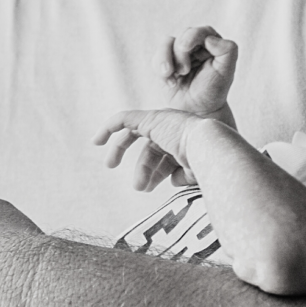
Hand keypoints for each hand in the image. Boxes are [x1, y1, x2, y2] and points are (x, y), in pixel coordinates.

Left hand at [93, 108, 212, 191]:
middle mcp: (172, 130)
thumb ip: (182, 175)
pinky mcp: (150, 118)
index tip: (147, 188)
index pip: (164, 158)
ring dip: (119, 150)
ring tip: (110, 166)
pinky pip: (124, 119)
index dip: (154, 174)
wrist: (208, 149)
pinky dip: (109, 127)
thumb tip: (172, 181)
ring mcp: (161, 122)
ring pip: (133, 134)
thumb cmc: (207, 164)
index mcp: (184, 143)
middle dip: (141, 167)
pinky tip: (97, 141)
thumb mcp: (194, 173)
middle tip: (134, 184)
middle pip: (150, 149)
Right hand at [153, 27, 237, 123]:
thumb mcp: (227, 71)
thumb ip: (227, 50)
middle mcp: (195, 46)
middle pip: (182, 35)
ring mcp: (179, 54)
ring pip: (166, 43)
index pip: (202, 31)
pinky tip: (170, 82)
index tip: (185, 47)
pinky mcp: (165, 64)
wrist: (198, 111)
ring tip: (172, 75)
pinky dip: (160, 69)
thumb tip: (211, 38)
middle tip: (184, 70)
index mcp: (212, 44)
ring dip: (166, 58)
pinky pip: (157, 58)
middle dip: (180, 52)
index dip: (192, 36)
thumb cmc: (214, 91)